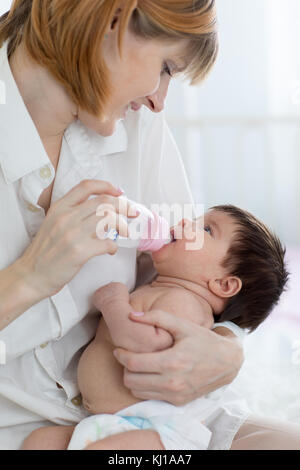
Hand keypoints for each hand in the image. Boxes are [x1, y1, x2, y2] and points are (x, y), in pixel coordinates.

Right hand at [16, 179, 136, 300]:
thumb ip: (73, 214)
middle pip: (104, 202)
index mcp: (59, 207)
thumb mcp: (53, 223)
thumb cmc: (44, 252)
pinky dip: (114, 247)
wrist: (31, 276)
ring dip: (123, 226)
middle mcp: (66, 217)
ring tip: (127, 232)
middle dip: (124, 206)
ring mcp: (73, 234)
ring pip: (109, 220)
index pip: (87, 186)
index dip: (107, 186)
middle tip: (133, 212)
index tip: (119, 192)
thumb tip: (100, 211)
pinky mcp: (80, 251)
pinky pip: (107, 243)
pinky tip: (111, 250)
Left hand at [113, 310, 243, 405]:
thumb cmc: (203, 340)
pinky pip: (150, 397)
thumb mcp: (182, 325)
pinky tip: (151, 374)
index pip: (134, 364)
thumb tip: (131, 315)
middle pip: (131, 381)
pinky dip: (145, 387)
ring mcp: (175, 395)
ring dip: (133, 378)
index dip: (121, 355)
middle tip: (129, 356)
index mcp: (172, 362)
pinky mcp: (178, 402)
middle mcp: (172, 382)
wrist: (227, 362)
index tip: (120, 349)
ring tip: (140, 365)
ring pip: (137, 392)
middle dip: (125, 367)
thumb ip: (156, 317)